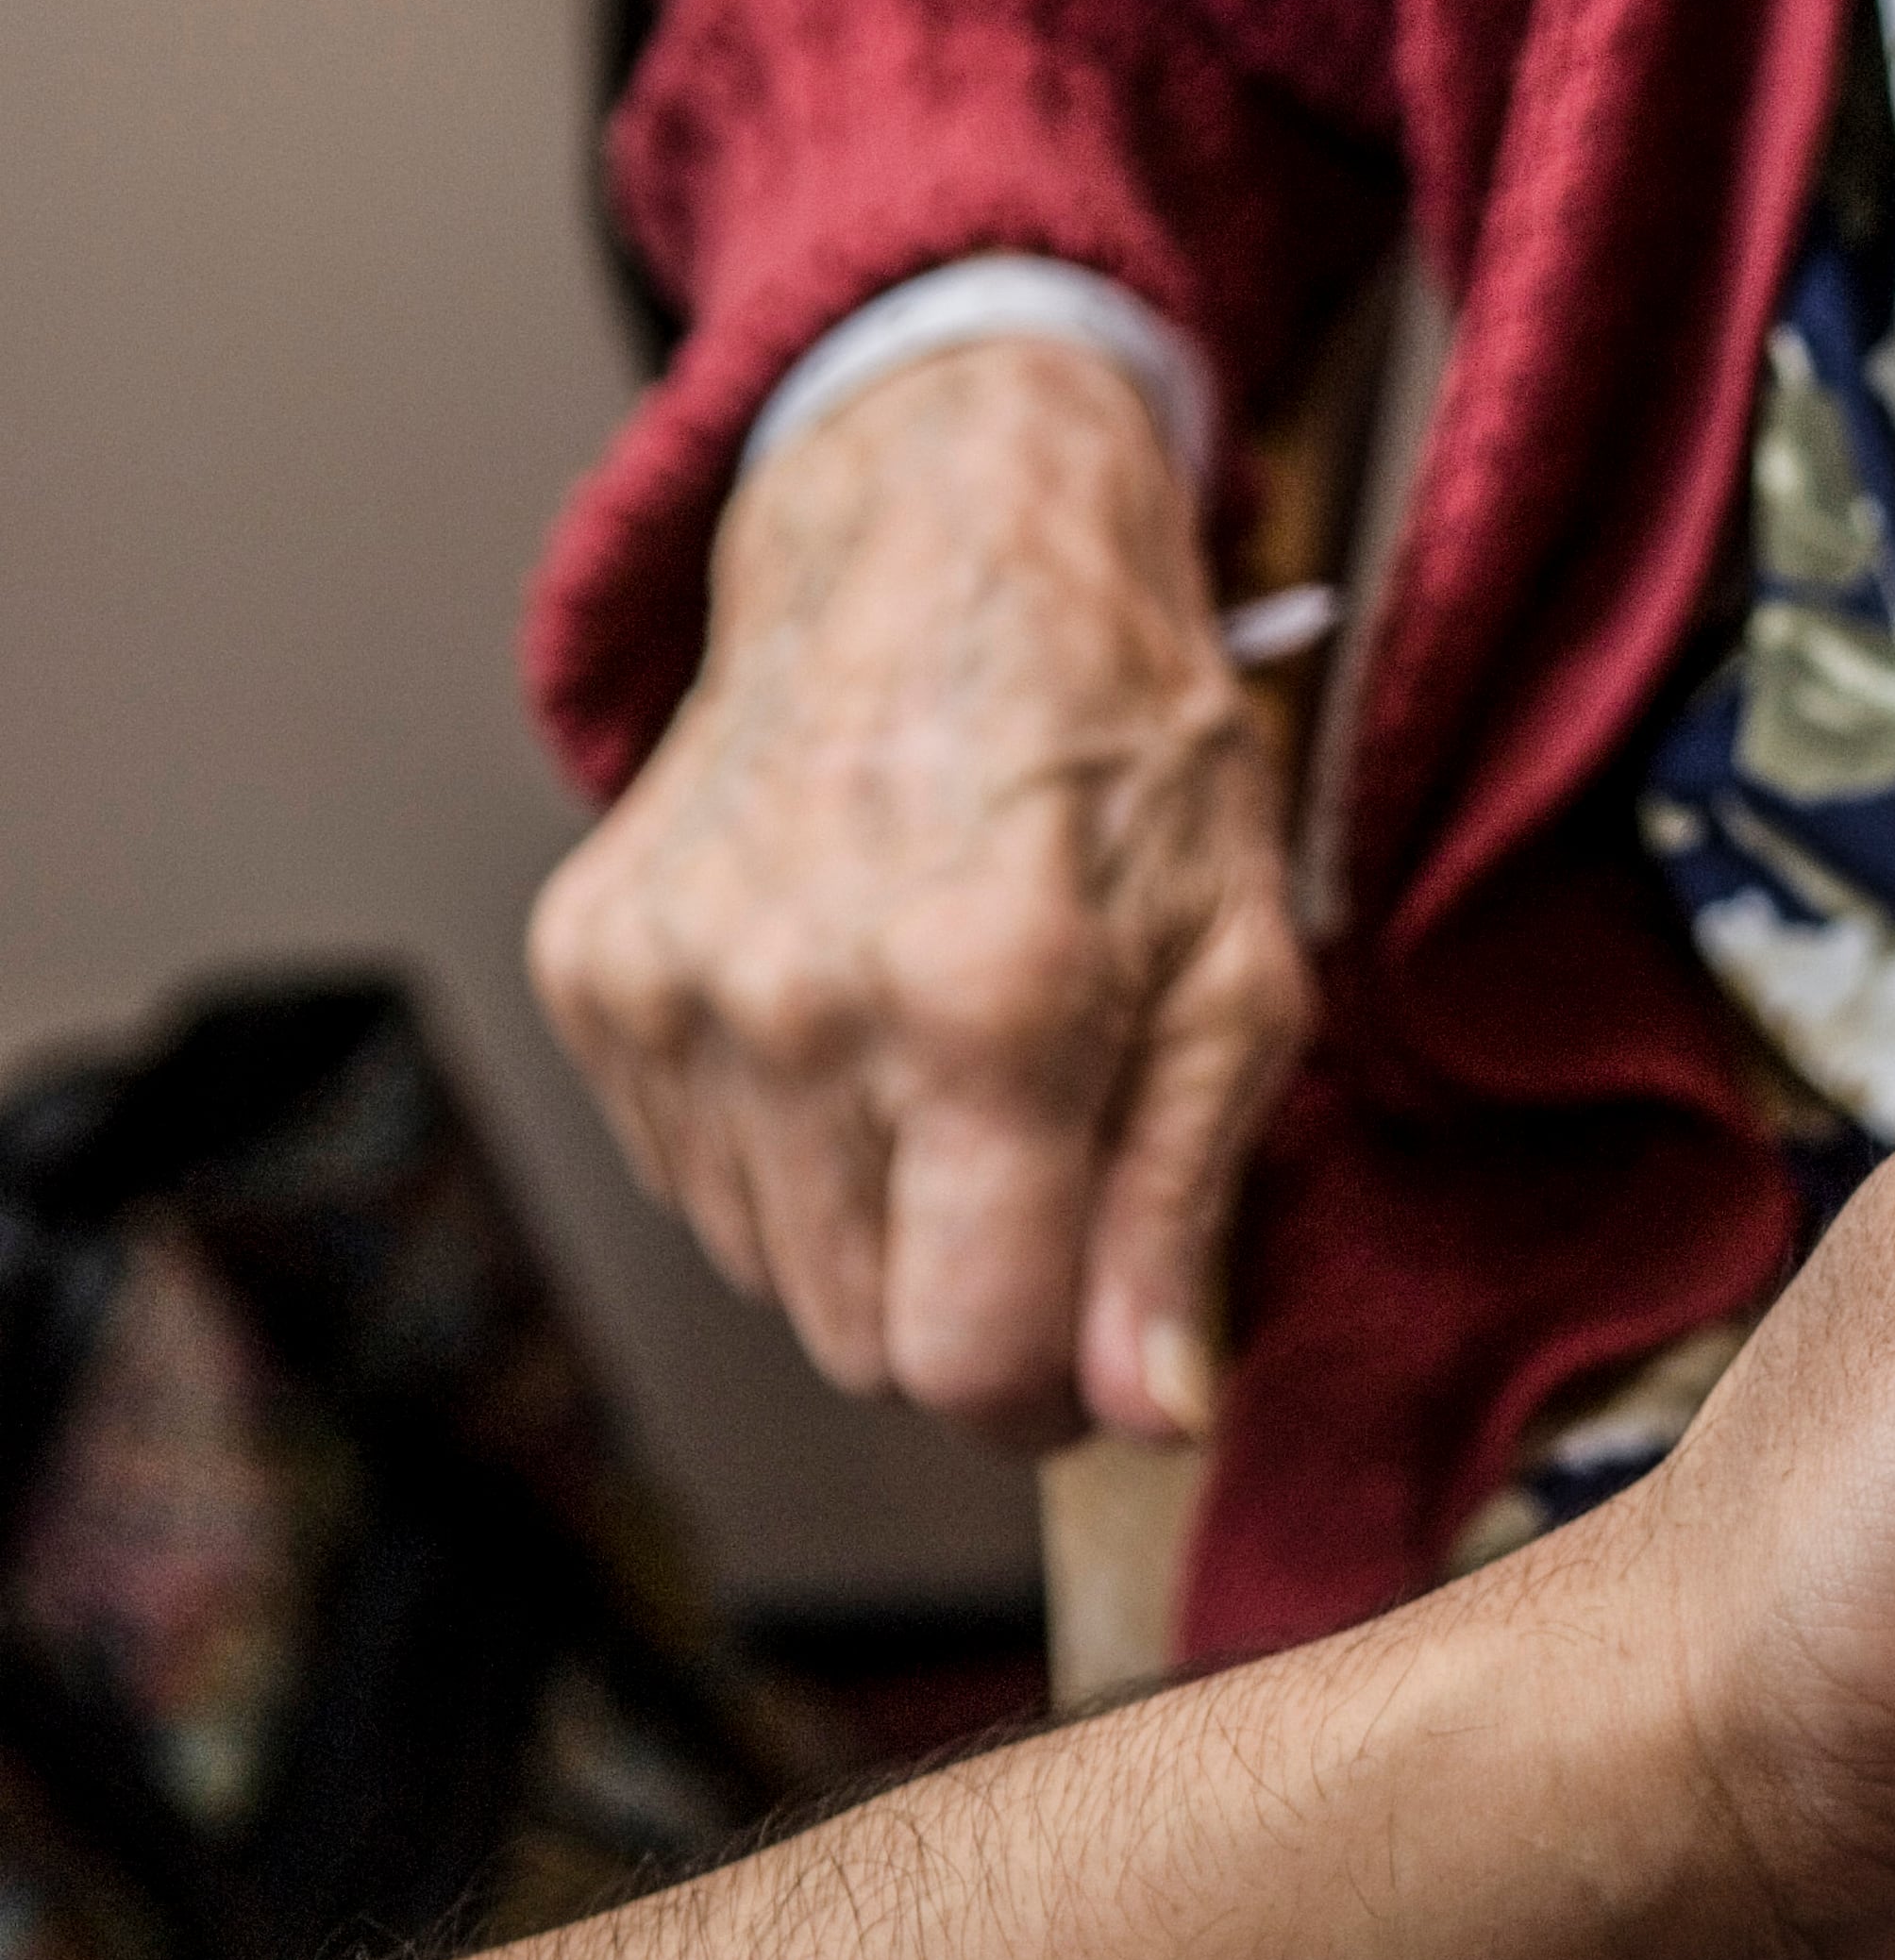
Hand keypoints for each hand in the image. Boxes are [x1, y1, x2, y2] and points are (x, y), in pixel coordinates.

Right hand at [527, 339, 1299, 1447]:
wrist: (942, 543)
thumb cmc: (1123, 756)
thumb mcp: (1239, 975)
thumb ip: (1181, 1212)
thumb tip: (1148, 1417)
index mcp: (981, 1007)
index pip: (962, 1361)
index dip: (1038, 1400)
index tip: (1088, 1357)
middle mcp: (791, 1004)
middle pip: (863, 1344)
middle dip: (968, 1305)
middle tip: (1044, 1167)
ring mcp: (666, 984)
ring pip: (774, 1276)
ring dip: (875, 1226)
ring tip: (953, 1066)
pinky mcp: (591, 965)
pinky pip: (694, 1178)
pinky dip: (785, 1148)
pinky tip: (856, 1021)